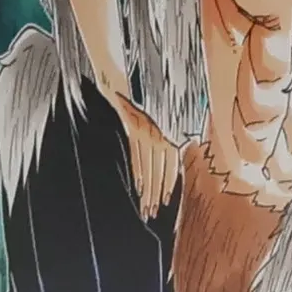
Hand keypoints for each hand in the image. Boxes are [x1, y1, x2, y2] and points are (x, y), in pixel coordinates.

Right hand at [111, 92, 180, 218]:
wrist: (120, 80)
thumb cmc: (138, 100)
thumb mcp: (154, 117)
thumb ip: (162, 138)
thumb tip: (168, 161)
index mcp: (168, 129)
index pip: (172, 163)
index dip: (169, 183)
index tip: (164, 201)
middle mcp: (160, 130)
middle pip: (161, 168)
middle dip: (157, 191)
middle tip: (152, 211)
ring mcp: (146, 128)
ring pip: (149, 165)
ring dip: (148, 188)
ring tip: (144, 206)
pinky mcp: (132, 125)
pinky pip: (136, 154)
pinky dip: (138, 172)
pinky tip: (138, 187)